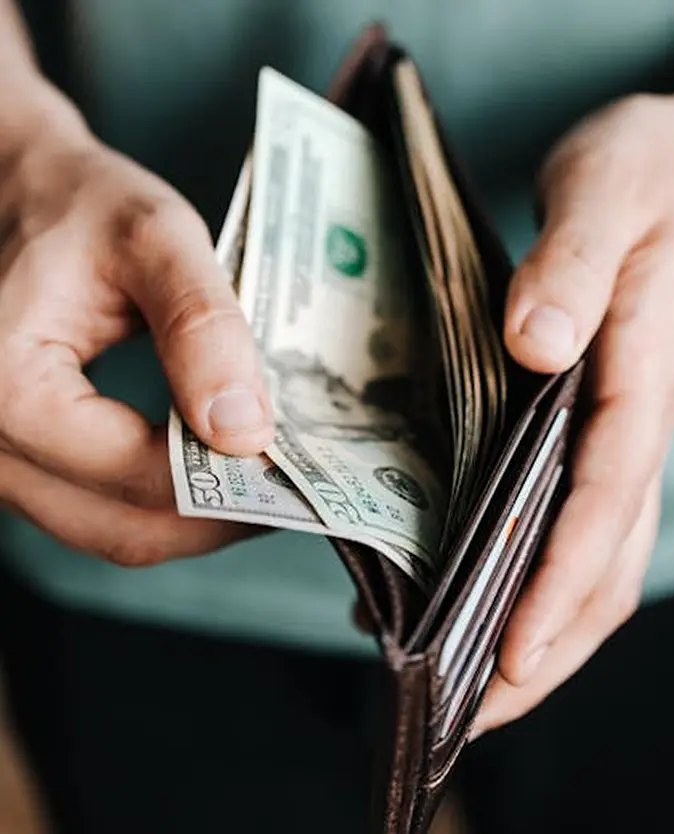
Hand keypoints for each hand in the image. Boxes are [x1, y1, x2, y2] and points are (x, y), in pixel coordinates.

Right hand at [0, 82, 271, 563]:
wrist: (15, 192)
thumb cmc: (78, 204)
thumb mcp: (152, 238)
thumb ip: (201, 329)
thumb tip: (245, 432)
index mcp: (6, 386)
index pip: (136, 473)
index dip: (224, 485)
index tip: (292, 471)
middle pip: (123, 528)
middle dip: (216, 520)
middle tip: (290, 493)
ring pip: (108, 530)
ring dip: (192, 520)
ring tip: (258, 485)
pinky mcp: (19, 458)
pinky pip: (94, 509)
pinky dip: (157, 504)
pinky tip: (208, 473)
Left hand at [473, 63, 673, 735]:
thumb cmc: (661, 167)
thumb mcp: (606, 192)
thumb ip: (570, 267)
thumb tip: (537, 346)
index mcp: (643, 375)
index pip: (604, 503)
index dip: (557, 586)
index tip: (505, 659)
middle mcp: (643, 418)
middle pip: (610, 561)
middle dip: (549, 645)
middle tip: (473, 712)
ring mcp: (635, 424)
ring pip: (605, 552)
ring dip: (551, 624)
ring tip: (477, 681)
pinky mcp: (616, 414)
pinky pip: (592, 514)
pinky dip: (550, 568)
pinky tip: (499, 583)